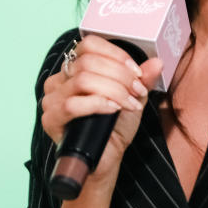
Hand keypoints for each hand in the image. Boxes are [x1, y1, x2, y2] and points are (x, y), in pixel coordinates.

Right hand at [40, 35, 163, 183]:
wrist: (105, 162)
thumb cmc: (114, 129)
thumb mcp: (133, 98)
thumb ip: (143, 79)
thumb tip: (157, 62)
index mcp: (74, 70)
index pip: (89, 45)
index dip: (116, 55)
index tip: (137, 73)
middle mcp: (58, 81)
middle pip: (88, 62)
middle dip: (120, 76)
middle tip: (137, 92)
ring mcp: (51, 100)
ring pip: (83, 80)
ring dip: (114, 90)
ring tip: (129, 104)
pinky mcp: (50, 120)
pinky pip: (72, 104)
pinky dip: (98, 104)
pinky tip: (113, 110)